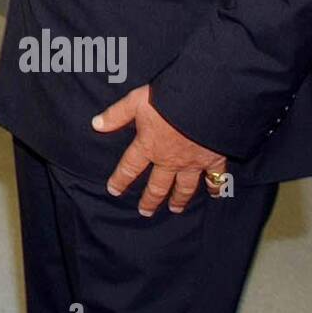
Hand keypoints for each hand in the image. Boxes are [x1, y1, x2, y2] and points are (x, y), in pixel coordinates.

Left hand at [92, 84, 226, 215]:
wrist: (205, 103)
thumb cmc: (169, 100)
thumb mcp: (136, 101)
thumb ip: (116, 114)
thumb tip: (95, 124)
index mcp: (149, 146)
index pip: (130, 167)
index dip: (120, 180)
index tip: (114, 191)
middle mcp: (169, 160)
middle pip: (157, 185)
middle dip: (150, 200)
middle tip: (145, 212)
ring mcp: (192, 163)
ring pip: (184, 187)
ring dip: (179, 199)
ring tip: (174, 209)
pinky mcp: (213, 160)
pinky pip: (215, 177)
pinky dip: (215, 186)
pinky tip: (215, 194)